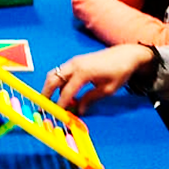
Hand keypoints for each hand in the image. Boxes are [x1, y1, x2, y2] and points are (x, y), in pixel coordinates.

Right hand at [41, 44, 155, 112]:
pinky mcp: (74, 61)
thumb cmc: (119, 72)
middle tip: (43, 105)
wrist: (125, 55)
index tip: (57, 114)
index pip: (66, 91)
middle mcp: (74, 65)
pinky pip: (60, 71)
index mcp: (83, 72)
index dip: (61, 104)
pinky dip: (57, 82)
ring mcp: (73, 61)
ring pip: (54, 74)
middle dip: (46, 93)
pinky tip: (62, 92)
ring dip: (50, 86)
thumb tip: (79, 111)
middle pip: (53, 79)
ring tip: (51, 100)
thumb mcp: (108, 89)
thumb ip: (90, 99)